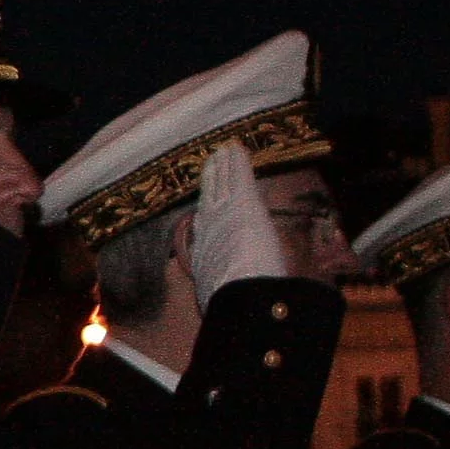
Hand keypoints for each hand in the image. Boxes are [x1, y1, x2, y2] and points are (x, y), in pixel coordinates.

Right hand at [187, 141, 290, 298]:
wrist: (240, 295)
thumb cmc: (237, 301)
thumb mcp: (220, 293)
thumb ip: (218, 286)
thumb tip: (216, 301)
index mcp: (206, 250)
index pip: (206, 222)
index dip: (207, 207)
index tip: (206, 197)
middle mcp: (210, 227)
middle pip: (209, 197)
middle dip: (210, 181)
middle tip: (210, 163)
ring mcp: (225, 212)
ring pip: (222, 183)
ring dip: (222, 166)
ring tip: (221, 151)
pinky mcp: (243, 202)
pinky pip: (239, 175)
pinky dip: (237, 161)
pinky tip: (235, 147)